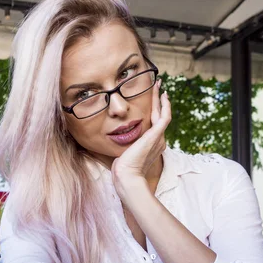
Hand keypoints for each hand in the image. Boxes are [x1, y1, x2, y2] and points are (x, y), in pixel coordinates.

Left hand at [111, 79, 170, 193]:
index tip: (149, 102)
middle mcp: (157, 141)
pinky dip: (165, 105)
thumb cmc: (119, 169)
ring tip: (159, 86)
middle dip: (158, 101)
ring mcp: (158, 138)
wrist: (126, 176)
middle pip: (159, 116)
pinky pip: (165, 117)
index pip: (152, 124)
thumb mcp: (118, 153)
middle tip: (157, 87)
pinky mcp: (156, 136)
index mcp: (149, 145)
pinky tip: (162, 95)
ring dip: (161, 99)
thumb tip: (97, 141)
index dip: (151, 112)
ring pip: (162, 114)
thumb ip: (114, 145)